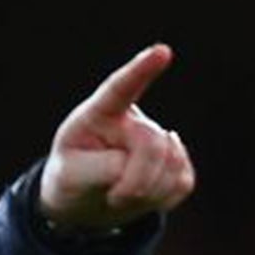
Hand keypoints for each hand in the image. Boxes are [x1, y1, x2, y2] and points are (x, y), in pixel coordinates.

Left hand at [39, 43, 195, 230]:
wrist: (82, 201)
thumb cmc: (71, 181)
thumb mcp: (71, 178)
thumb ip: (104, 169)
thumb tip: (143, 167)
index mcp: (99, 114)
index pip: (121, 89)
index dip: (141, 70)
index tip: (162, 52)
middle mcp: (133, 119)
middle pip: (152, 144)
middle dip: (135, 181)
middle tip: (113, 197)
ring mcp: (157, 138)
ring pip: (173, 164)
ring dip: (147, 193)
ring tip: (121, 195)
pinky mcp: (175, 162)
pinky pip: (183, 182)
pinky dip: (163, 200)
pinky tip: (144, 196)